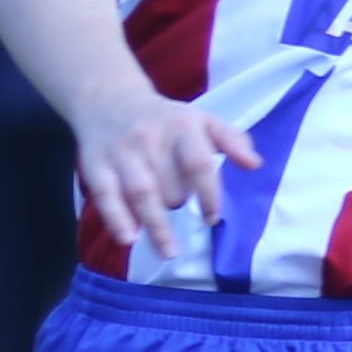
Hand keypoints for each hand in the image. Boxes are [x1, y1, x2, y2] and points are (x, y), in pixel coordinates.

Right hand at [71, 89, 265, 252]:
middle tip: (179, 208)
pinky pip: (106, 196)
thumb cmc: (164, 119)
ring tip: (169, 251)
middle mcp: (150, 137)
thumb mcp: (200, 120)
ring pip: (141, 193)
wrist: (108, 100)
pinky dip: (117, 218)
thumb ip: (231, 140)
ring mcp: (122, 152)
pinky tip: (128, 238)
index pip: (199, 164)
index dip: (209, 195)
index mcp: (181, 125)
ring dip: (155, 225)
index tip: (214, 219)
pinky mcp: (96, 165)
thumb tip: (255, 164)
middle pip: (170, 185)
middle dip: (178, 204)